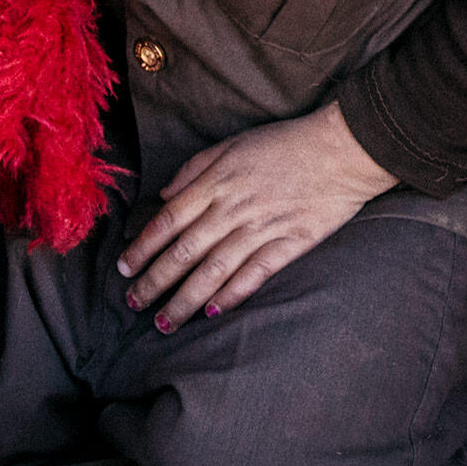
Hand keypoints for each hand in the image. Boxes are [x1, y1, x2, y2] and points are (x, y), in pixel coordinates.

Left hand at [117, 104, 394, 327]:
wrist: (342, 148)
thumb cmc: (286, 143)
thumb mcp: (233, 144)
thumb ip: (195, 169)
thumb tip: (165, 196)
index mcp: (216, 182)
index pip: (168, 220)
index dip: (143, 247)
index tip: (123, 268)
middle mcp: (233, 208)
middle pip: (184, 251)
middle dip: (154, 281)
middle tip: (133, 304)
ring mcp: (262, 228)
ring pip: (213, 270)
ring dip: (185, 299)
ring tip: (164, 322)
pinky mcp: (290, 243)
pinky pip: (254, 274)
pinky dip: (232, 294)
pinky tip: (213, 311)